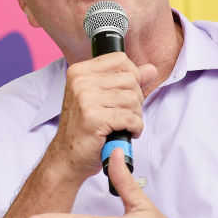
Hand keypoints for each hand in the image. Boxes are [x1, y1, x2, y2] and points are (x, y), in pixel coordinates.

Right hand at [45, 53, 156, 181]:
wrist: (67, 157)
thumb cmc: (85, 129)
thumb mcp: (103, 99)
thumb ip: (128, 82)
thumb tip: (151, 69)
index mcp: (80, 71)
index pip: (120, 59)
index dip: (132, 76)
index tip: (128, 93)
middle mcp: (80, 81)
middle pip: (130, 80)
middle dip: (136, 100)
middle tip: (127, 115)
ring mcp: (85, 99)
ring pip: (133, 99)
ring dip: (136, 116)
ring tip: (126, 125)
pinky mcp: (94, 118)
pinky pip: (130, 118)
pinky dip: (135, 128)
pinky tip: (128, 133)